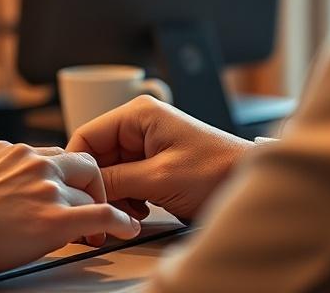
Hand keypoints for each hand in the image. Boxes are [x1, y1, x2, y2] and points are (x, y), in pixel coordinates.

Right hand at [0, 141, 140, 275]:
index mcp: (10, 152)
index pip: (50, 155)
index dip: (62, 176)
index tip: (65, 191)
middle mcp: (32, 162)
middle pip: (80, 162)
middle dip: (89, 184)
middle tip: (90, 205)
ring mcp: (45, 187)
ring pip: (89, 188)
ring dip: (98, 207)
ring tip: (100, 227)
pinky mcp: (55, 217)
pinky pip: (100, 214)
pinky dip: (118, 220)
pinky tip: (126, 228)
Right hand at [67, 95, 253, 221]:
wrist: (249, 182)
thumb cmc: (216, 171)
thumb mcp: (159, 178)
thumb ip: (117, 179)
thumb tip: (84, 187)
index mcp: (138, 115)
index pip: (87, 135)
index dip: (80, 167)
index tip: (79, 195)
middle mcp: (140, 124)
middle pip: (98, 155)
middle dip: (101, 186)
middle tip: (104, 213)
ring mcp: (148, 143)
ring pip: (111, 170)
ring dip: (116, 194)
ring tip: (130, 213)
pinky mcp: (155, 162)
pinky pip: (127, 178)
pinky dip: (128, 197)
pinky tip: (141, 210)